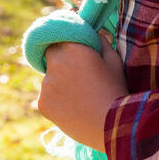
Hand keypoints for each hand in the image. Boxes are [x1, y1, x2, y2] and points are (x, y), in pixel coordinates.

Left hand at [37, 31, 128, 151]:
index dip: (67, 43)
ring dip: (59, 82)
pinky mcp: (42, 103)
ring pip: (49, 78)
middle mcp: (55, 62)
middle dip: (61, 60)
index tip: (74, 51)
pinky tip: (74, 108)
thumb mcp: (114, 61)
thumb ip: (102, 42)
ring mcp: (46, 84)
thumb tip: (96, 34)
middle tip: (77, 74)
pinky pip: (47, 97)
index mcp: (72, 47)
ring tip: (80, 97)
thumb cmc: (115, 89)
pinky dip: (57, 100)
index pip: (60, 36)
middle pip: (51, 55)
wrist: (110, 125)